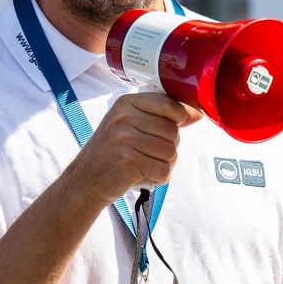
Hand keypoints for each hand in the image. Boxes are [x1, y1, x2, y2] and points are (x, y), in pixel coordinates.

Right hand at [75, 91, 201, 203]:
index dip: (177, 120)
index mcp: (126, 104)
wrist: (85, 179)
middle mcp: (124, 118)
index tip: (164, 131)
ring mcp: (125, 139)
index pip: (168, 104)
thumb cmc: (111, 152)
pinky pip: (164, 171)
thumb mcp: (130, 125)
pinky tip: (143, 175)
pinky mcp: (129, 161)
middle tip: (148, 154)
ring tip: (144, 165)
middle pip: (173, 132)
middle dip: (168, 148)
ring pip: (171, 152)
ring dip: (164, 164)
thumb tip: (197, 114)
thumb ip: (162, 118)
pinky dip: (159, 178)